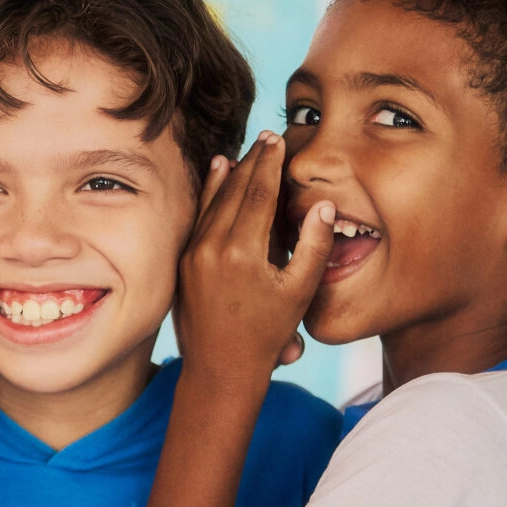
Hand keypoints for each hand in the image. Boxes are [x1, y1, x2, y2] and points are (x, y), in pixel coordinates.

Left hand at [176, 133, 334, 387]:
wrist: (221, 368)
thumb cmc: (266, 334)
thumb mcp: (299, 292)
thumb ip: (313, 246)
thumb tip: (324, 206)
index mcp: (243, 251)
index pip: (259, 193)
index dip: (270, 164)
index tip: (277, 140)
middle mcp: (212, 247)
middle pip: (235, 191)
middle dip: (252, 162)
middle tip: (266, 138)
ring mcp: (193, 254)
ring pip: (213, 201)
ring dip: (229, 174)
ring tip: (242, 152)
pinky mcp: (183, 262)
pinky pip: (198, 218)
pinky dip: (209, 195)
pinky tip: (216, 179)